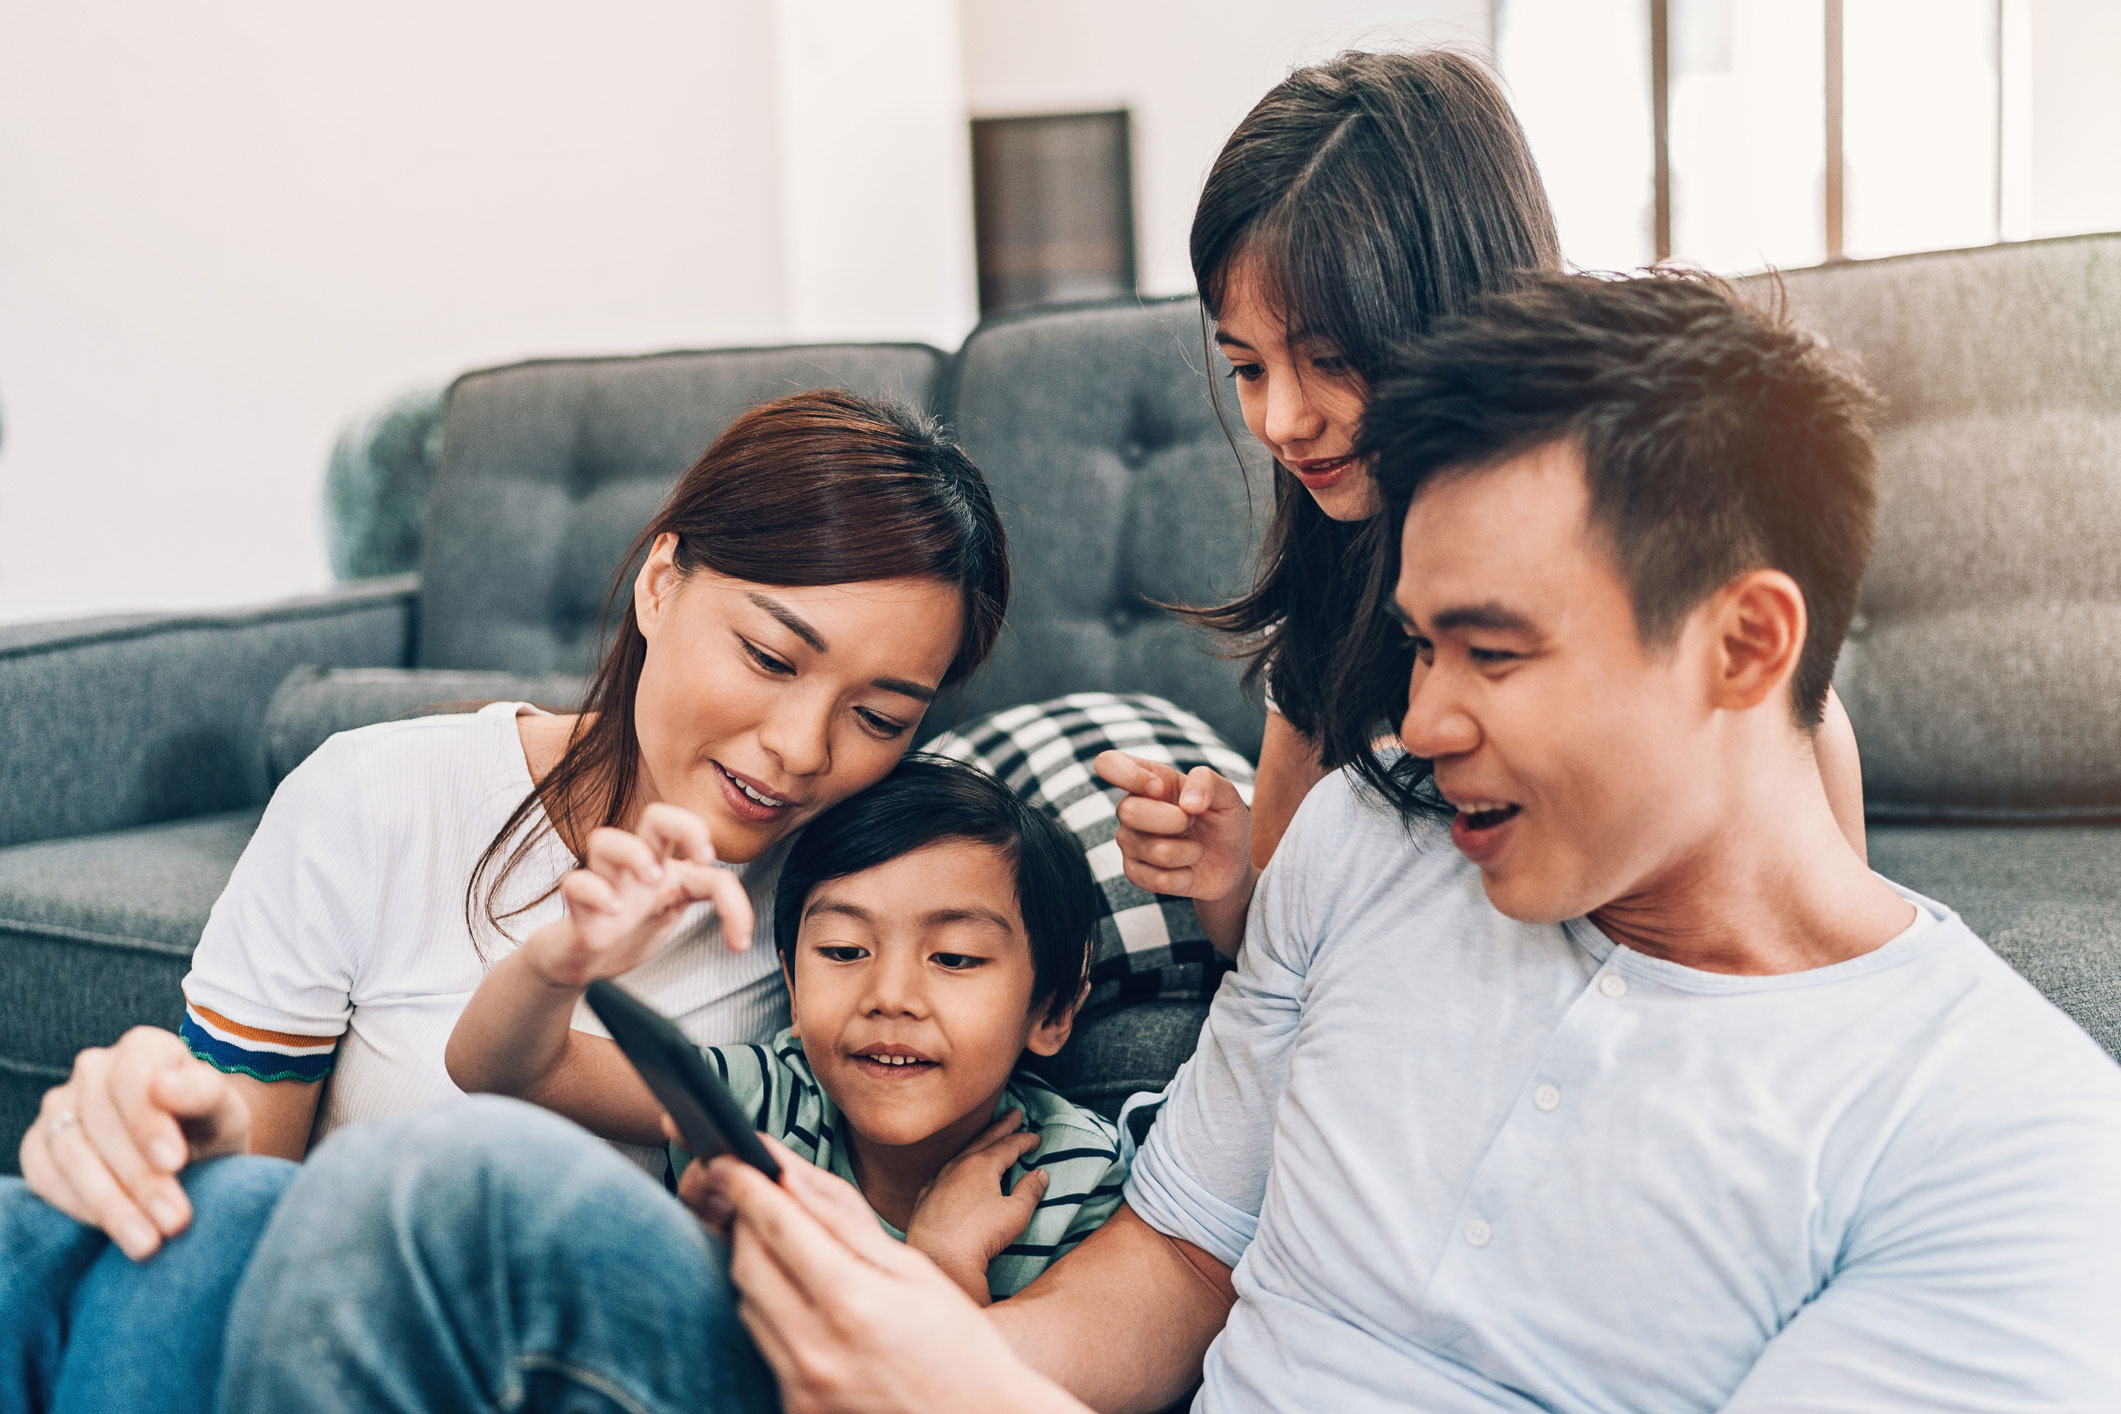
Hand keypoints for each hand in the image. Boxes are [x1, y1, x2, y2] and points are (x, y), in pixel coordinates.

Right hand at [17, 1026, 251, 1260]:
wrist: (189, 1163)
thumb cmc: (209, 1131)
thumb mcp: (224, 1114)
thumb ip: (204, 1094)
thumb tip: (166, 1086)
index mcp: (144, 1049)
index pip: (133, 1075)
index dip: (149, 1120)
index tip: (174, 1162)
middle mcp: (96, 1069)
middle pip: (103, 1121)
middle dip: (141, 1178)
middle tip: (175, 1220)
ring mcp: (60, 1106)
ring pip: (72, 1153)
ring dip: (112, 1203)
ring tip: (149, 1242)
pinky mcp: (38, 1146)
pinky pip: (45, 1177)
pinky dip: (80, 1208)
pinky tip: (115, 1231)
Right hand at [523, 802, 754, 987]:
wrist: (580, 961)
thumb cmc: (627, 929)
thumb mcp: (675, 911)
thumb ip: (707, 908)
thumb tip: (742, 936)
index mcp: (664, 864)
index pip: (705, 862)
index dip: (732, 897)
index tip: (739, 941)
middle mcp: (635, 868)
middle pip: (655, 817)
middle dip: (683, 826)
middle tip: (700, 858)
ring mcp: (605, 884)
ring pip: (604, 839)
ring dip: (632, 854)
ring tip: (651, 880)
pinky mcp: (578, 909)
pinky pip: (576, 884)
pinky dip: (595, 893)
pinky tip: (614, 912)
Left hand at [681, 1137, 1086, 1413]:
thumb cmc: (958, 1343)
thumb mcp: (913, 1268)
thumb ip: (846, 1221)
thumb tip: (794, 1173)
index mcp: (853, 1302)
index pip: (776, 1226)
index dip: (746, 1184)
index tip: (729, 1158)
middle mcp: (816, 1349)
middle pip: (746, 1265)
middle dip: (746, 1223)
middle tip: (758, 1197)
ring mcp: (801, 1387)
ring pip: (748, 1306)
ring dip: (760, 1269)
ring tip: (794, 1252)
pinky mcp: (795, 1410)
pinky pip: (765, 1347)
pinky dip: (776, 1315)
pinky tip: (809, 1306)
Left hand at [903, 1110, 1047, 1304]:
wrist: (940, 1259)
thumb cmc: (981, 1236)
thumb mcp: (1015, 1214)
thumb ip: (1029, 1190)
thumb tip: (1040, 1173)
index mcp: (981, 1165)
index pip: (1008, 1145)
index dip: (1024, 1140)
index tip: (1037, 1137)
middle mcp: (957, 1166)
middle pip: (984, 1140)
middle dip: (1001, 1127)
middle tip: (1015, 1113)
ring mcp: (938, 1181)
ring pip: (961, 1154)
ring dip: (978, 1143)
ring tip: (988, 1137)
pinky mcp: (925, 1198)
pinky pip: (944, 1172)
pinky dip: (957, 1165)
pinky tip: (957, 1169)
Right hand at [1093, 751, 1253, 903]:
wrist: (1230, 863)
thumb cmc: (1222, 820)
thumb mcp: (1227, 794)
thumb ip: (1208, 782)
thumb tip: (1186, 804)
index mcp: (1148, 778)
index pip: (1108, 764)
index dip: (1128, 775)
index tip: (1160, 788)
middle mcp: (1130, 808)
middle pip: (1127, 810)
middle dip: (1174, 820)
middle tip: (1193, 822)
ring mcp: (1129, 841)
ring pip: (1154, 850)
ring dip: (1190, 852)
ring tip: (1196, 849)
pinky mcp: (1135, 873)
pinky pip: (1158, 880)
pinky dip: (1185, 877)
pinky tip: (1188, 870)